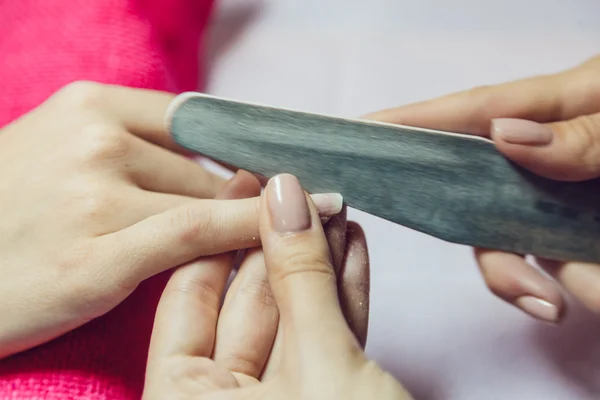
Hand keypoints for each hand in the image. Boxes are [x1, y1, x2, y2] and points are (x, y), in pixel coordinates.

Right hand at [0, 82, 341, 357]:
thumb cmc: (10, 212)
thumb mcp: (63, 151)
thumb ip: (136, 147)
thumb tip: (223, 167)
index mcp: (89, 105)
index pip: (196, 122)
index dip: (238, 152)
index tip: (273, 172)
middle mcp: (94, 140)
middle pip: (203, 169)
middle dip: (232, 201)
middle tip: (256, 221)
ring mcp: (94, 196)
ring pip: (207, 202)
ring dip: (237, 225)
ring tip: (257, 242)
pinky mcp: (97, 256)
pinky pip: (197, 233)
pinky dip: (244, 233)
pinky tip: (274, 238)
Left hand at [143, 173, 409, 399]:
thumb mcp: (319, 365)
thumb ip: (301, 279)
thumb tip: (285, 196)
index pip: (190, 296)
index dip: (223, 232)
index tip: (249, 184)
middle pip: (245, 302)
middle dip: (281, 242)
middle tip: (299, 189)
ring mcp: (274, 397)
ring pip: (290, 317)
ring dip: (317, 262)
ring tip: (333, 208)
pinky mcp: (319, 395)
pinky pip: (321, 337)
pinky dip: (338, 296)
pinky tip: (349, 248)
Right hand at [364, 55, 599, 322]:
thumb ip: (580, 130)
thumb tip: (507, 139)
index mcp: (553, 107)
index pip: (464, 114)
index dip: (408, 122)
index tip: (358, 133)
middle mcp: (545, 152)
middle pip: (478, 195)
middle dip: (493, 249)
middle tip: (530, 294)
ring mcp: (562, 191)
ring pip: (513, 238)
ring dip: (541, 277)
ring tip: (582, 298)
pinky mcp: (581, 225)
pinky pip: (552, 258)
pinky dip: (568, 284)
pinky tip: (585, 295)